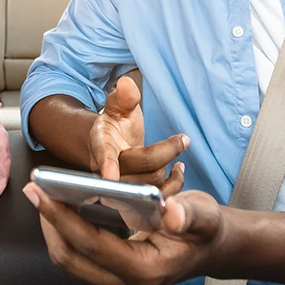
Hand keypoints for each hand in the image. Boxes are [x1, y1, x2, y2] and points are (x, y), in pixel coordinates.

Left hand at [24, 182, 227, 284]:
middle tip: (36, 188)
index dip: (62, 217)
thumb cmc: (205, 230)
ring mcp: (117, 282)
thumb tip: (173, 214)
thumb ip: (189, 214)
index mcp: (145, 270)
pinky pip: (78, 255)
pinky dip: (66, 230)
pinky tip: (62, 205)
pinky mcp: (112, 274)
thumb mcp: (204, 215)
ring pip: (70, 258)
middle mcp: (126, 284)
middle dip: (49, 222)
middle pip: (70, 256)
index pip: (91, 244)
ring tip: (44, 193)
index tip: (43, 192)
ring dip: (54, 226)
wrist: (211, 247)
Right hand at [89, 75, 188, 194]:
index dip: (106, 165)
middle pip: (140, 168)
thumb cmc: (115, 125)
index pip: (104, 154)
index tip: (109, 175)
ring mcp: (120, 187)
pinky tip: (178, 171)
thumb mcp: (118, 107)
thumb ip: (124, 97)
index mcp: (101, 144)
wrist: (110, 147)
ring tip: (179, 153)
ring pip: (151, 184)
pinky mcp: (133, 199)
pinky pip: (157, 199)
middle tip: (183, 139)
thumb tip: (127, 85)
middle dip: (166, 152)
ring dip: (169, 170)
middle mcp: (106, 170)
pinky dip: (173, 186)